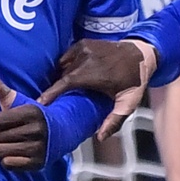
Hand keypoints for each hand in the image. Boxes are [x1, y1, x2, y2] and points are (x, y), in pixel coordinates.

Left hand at [0, 66, 46, 170]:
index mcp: (32, 112)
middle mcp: (37, 130)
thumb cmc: (31, 115)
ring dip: (0, 149)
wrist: (60, 132)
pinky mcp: (38, 163)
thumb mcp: (16, 100)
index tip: (7, 121)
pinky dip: (8, 160)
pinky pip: (8, 164)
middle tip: (8, 134)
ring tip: (10, 143)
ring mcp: (39, 148)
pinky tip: (15, 154)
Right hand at [39, 39, 155, 138]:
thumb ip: (114, 121)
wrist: (140, 54)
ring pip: (63, 66)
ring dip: (63, 76)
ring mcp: (83, 48)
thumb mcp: (128, 103)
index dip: (50, 93)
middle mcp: (86, 58)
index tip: (39, 102)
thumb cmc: (134, 81)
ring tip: (67, 89)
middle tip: (57, 101)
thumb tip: (100, 137)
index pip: (64, 84)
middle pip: (62, 76)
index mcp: (94, 74)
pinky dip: (67, 65)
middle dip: (58, 88)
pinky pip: (66, 57)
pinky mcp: (82, 43)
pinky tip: (73, 75)